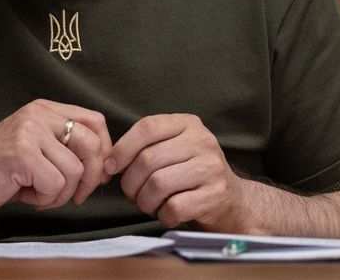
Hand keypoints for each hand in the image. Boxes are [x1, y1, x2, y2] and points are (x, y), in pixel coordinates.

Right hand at [0, 99, 111, 217]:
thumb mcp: (34, 149)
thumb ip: (65, 149)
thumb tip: (107, 168)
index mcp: (43, 110)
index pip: (95, 121)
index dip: (104, 150)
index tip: (97, 175)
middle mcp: (38, 115)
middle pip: (92, 144)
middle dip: (90, 178)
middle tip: (73, 196)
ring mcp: (29, 132)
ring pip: (75, 171)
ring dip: (60, 194)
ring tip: (36, 193)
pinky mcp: (21, 154)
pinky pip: (56, 184)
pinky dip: (44, 199)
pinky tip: (25, 195)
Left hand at [105, 113, 250, 230]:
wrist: (231, 201)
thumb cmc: (190, 174)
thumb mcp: (172, 149)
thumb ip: (145, 147)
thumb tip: (108, 164)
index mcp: (188, 124)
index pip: (147, 127)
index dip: (123, 148)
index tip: (110, 167)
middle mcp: (203, 141)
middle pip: (149, 159)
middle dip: (131, 182)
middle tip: (132, 194)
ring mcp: (211, 168)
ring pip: (158, 184)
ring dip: (145, 201)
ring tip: (149, 204)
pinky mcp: (215, 195)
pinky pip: (174, 207)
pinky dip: (163, 215)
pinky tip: (167, 214)